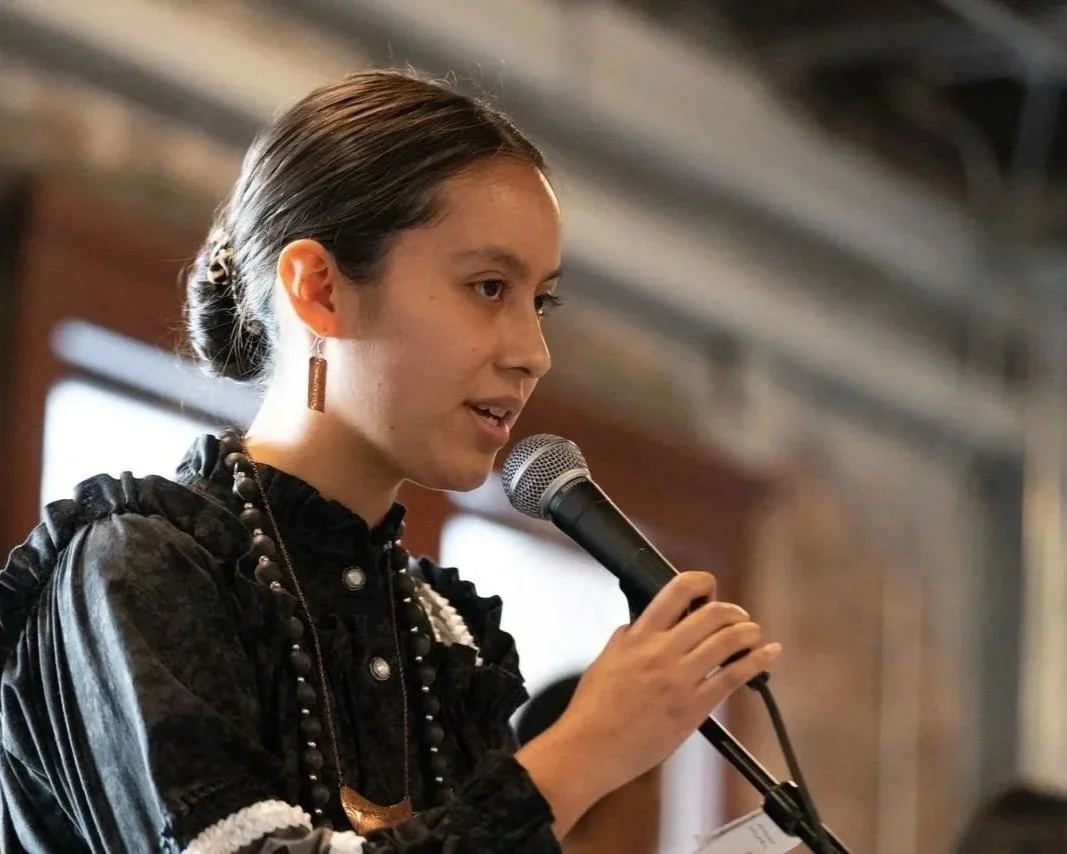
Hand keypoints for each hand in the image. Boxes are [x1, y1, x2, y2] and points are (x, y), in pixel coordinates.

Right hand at [516, 571, 780, 836]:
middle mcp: (662, 652)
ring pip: (728, 641)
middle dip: (732, 611)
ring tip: (753, 633)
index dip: (701, 582)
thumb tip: (641, 624)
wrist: (590, 748)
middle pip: (712, 614)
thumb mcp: (606, 659)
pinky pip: (734, 676)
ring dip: (748, 632)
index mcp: (639, 636)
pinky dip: (757, 660)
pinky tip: (769, 653)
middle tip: (737, 617)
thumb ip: (628, 637)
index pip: (676, 591)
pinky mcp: (694, 708)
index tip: (708, 588)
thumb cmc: (593, 709)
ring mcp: (680, 679)